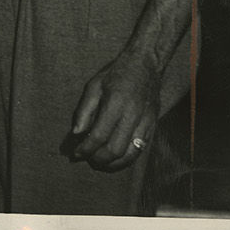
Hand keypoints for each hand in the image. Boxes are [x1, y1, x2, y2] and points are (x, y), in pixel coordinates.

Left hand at [70, 53, 160, 171]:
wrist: (145, 65)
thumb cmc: (116, 74)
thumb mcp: (94, 86)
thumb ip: (84, 111)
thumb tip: (76, 133)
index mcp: (116, 103)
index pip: (99, 135)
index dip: (86, 149)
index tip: (76, 154)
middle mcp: (133, 115)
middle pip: (115, 149)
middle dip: (98, 159)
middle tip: (87, 159)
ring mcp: (145, 122)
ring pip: (129, 154)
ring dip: (113, 164)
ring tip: (100, 163)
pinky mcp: (152, 126)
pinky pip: (140, 150)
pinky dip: (126, 159)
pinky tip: (115, 159)